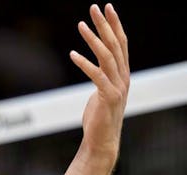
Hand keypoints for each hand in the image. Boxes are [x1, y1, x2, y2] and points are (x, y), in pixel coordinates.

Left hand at [70, 3, 129, 159]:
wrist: (102, 141)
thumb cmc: (99, 118)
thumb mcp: (102, 92)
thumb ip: (102, 78)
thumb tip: (95, 69)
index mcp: (123, 74)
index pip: (121, 43)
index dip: (115, 25)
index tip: (107, 8)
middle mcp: (123, 77)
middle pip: (116, 44)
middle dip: (105, 24)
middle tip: (95, 7)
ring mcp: (118, 86)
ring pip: (107, 56)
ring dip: (93, 39)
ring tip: (81, 25)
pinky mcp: (108, 97)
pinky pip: (96, 76)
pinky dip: (84, 64)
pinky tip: (72, 54)